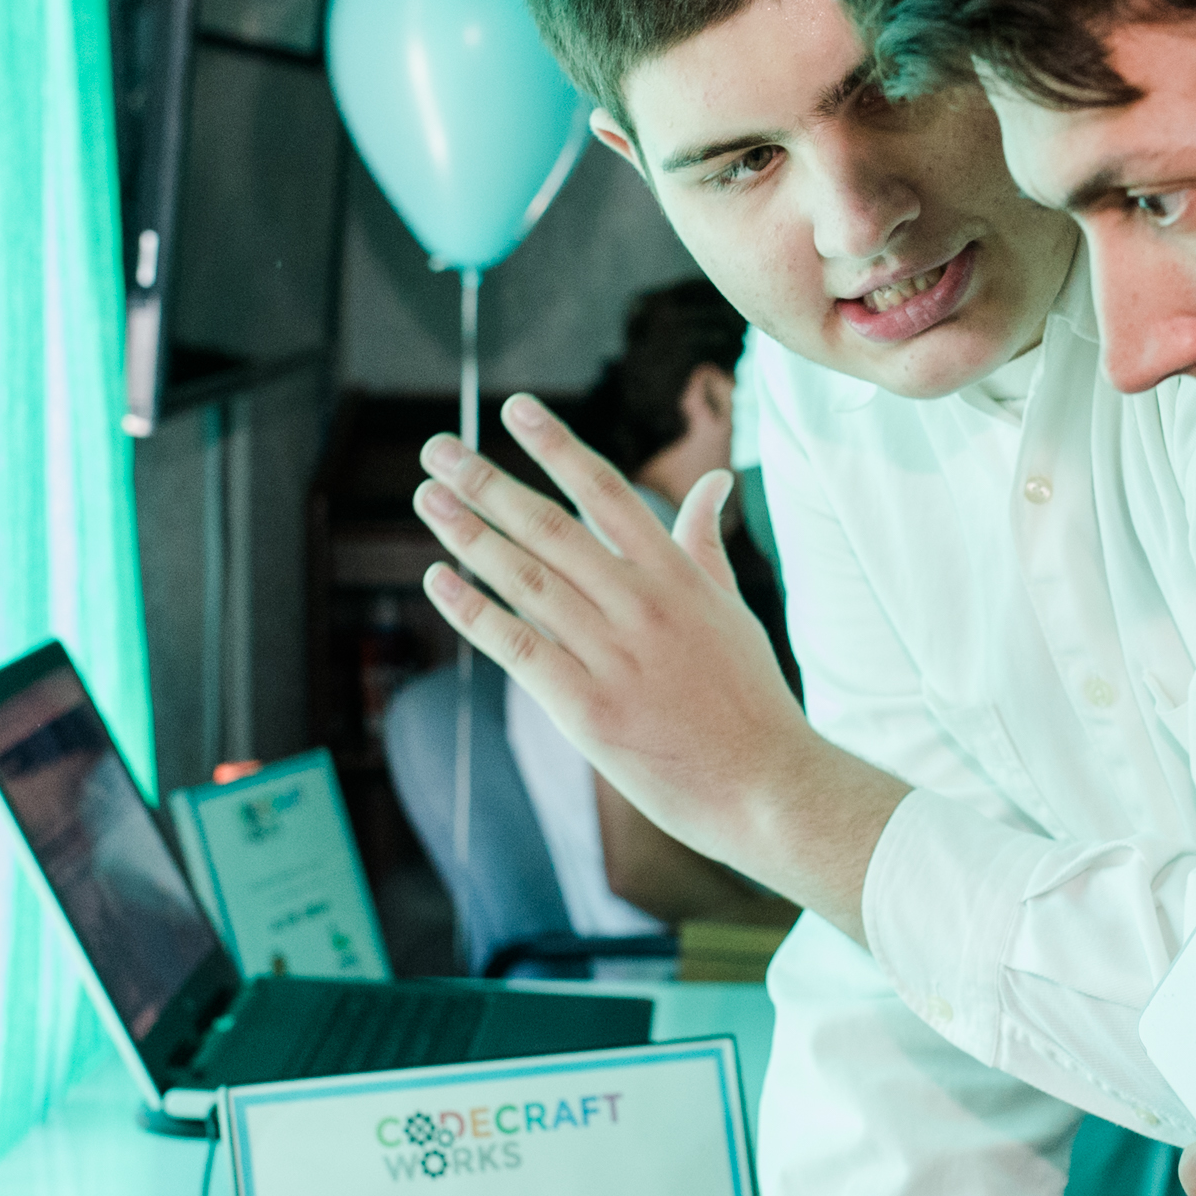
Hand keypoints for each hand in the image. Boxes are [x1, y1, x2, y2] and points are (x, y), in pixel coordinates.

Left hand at [415, 395, 902, 935]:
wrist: (768, 788)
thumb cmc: (751, 701)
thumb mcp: (733, 610)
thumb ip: (706, 544)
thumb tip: (713, 481)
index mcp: (678, 576)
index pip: (608, 491)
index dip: (557, 445)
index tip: (515, 408)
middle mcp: (643, 605)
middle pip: (552, 527)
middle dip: (487, 483)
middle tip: (437, 449)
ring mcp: (615, 657)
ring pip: (527, 580)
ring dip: (469, 534)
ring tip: (426, 499)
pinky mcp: (589, 710)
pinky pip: (517, 648)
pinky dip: (473, 610)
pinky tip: (438, 580)